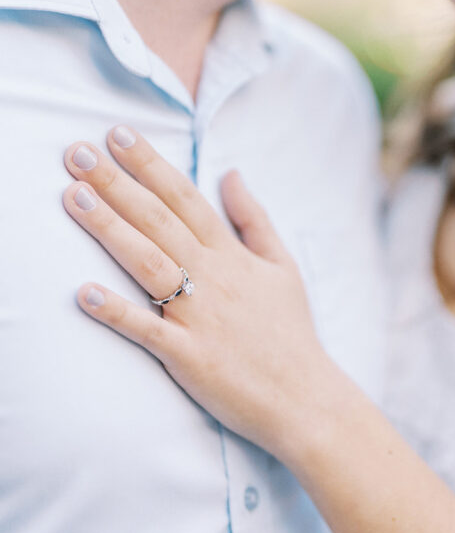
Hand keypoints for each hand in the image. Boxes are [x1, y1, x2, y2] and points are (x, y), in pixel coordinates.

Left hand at [62, 126, 329, 459]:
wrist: (305, 398)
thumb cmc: (291, 332)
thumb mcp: (282, 266)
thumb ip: (254, 218)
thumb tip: (233, 173)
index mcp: (232, 255)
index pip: (185, 197)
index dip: (150, 164)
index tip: (118, 134)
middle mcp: (213, 277)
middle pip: (158, 220)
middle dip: (116, 182)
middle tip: (77, 151)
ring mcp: (199, 316)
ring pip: (148, 262)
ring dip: (109, 228)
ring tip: (72, 197)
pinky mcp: (188, 356)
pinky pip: (147, 330)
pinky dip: (117, 311)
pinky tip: (84, 292)